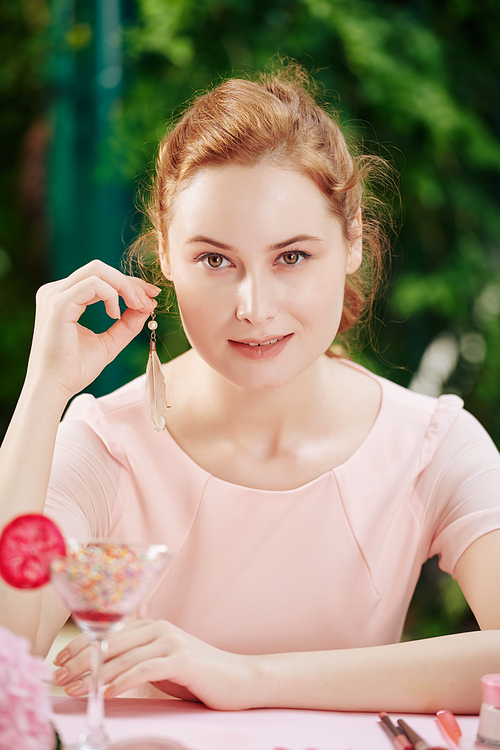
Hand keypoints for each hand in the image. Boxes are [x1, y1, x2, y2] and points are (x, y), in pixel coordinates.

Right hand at [27, 260, 160, 398]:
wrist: (55, 387)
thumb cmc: (75, 369)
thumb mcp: (109, 342)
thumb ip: (127, 324)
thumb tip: (148, 305)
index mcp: (64, 297)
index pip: (100, 277)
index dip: (129, 283)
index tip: (151, 296)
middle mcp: (56, 291)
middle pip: (100, 269)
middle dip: (130, 281)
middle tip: (150, 300)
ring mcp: (55, 295)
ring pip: (97, 271)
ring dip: (125, 287)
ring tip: (138, 307)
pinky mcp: (58, 304)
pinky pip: (93, 284)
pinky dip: (111, 296)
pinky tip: (115, 316)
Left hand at [53, 619, 257, 709]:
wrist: (240, 679)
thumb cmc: (199, 675)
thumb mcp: (163, 665)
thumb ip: (138, 661)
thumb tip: (103, 671)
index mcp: (153, 627)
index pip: (109, 633)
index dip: (82, 645)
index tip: (59, 660)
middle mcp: (160, 628)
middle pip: (111, 642)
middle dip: (81, 660)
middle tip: (57, 675)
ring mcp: (172, 641)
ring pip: (124, 656)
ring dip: (94, 674)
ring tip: (74, 688)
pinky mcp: (181, 659)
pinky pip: (144, 669)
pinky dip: (122, 680)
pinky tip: (104, 692)